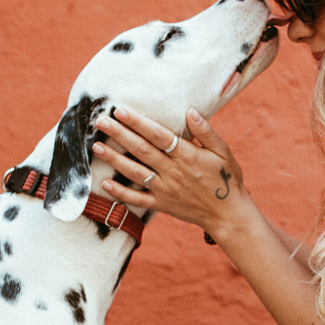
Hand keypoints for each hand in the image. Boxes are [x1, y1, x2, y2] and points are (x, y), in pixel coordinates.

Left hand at [91, 107, 255, 237]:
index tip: (121, 110)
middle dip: (119, 134)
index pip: (157, 135)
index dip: (138, 122)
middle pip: (141, 150)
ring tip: (96, 146)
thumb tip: (190, 111)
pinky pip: (137, 199)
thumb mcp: (223, 152)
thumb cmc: (227, 178)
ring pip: (134, 172)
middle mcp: (172, 171)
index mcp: (187, 155)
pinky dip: (120, 192)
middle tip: (100, 121)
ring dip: (114, 158)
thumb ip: (206, 132)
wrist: (228, 214)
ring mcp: (165, 189)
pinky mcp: (162, 204)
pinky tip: (105, 183)